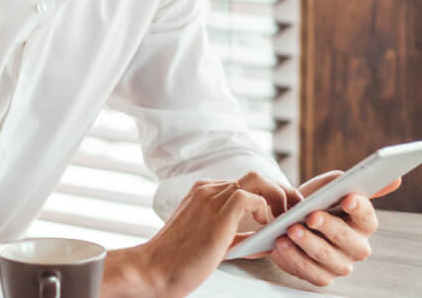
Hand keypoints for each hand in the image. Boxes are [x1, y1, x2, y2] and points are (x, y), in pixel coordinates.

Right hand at [136, 176, 277, 297]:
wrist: (155, 269)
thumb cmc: (179, 260)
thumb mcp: (213, 241)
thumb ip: (237, 235)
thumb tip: (266, 240)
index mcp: (202, 193)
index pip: (246, 184)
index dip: (269, 197)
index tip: (280, 215)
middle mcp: (207, 190)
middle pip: (255, 177)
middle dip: (280, 193)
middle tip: (291, 214)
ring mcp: (210, 198)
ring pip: (257, 180)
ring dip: (278, 198)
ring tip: (282, 220)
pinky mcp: (217, 213)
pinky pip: (252, 197)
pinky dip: (266, 210)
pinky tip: (265, 227)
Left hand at [267, 171, 400, 286]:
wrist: (282, 222)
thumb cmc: (308, 204)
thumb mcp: (322, 188)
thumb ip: (344, 181)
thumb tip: (392, 180)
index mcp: (361, 224)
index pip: (367, 218)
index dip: (359, 208)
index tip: (347, 198)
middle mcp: (356, 247)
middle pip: (347, 239)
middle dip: (329, 226)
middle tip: (311, 216)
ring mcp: (340, 264)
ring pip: (327, 256)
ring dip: (308, 242)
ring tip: (291, 229)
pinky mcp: (322, 276)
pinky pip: (311, 271)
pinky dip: (294, 257)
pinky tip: (282, 243)